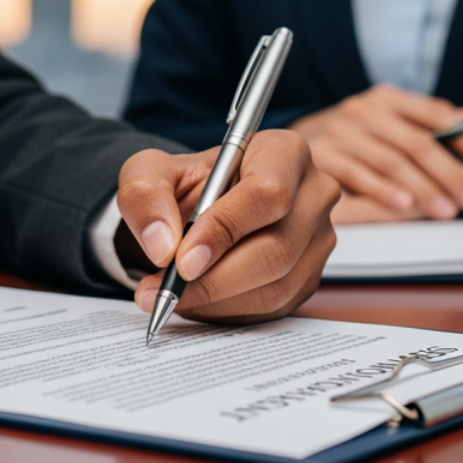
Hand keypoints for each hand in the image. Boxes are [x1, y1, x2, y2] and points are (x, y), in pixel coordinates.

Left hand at [117, 131, 339, 324]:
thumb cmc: (182, 184)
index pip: (268, 192)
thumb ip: (146, 196)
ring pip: (277, 285)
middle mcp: (312, 194)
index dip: (225, 229)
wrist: (195, 209)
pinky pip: (274, 307)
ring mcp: (317, 239)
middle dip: (215, 279)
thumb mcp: (149, 172)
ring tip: (171, 295)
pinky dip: (228, 311)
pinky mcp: (310, 277)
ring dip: (217, 300)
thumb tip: (162, 244)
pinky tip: (197, 301)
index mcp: (283, 151)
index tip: (181, 259)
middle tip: (166, 289)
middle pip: (277, 248)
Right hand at [287, 84, 462, 219]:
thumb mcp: (388, 124)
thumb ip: (428, 123)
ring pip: (391, 160)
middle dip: (450, 173)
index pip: (435, 115)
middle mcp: (364, 110)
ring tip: (445, 210)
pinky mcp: (320, 153)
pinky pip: (357, 174)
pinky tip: (403, 205)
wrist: (286, 146)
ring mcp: (341, 130)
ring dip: (422, 188)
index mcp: (386, 99)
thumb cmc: (348, 140)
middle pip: (417, 142)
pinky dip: (382, 190)